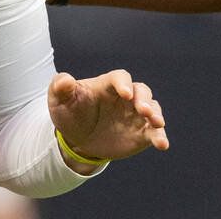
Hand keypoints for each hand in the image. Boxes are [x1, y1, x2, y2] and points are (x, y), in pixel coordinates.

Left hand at [48, 69, 167, 171]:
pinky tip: (161, 144)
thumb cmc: (69, 113)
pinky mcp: (141, 133)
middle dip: (144, 99)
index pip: (120, 77)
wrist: (76, 139)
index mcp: (106, 85)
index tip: (125, 93)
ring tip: (157, 124)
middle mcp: (124, 98)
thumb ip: (60, 87)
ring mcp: (134, 115)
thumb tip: (65, 79)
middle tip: (143, 110)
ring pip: (153, 109)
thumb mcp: (59, 100)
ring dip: (156, 115)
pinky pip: (154, 132)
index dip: (123, 83)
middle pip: (141, 90)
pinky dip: (160, 136)